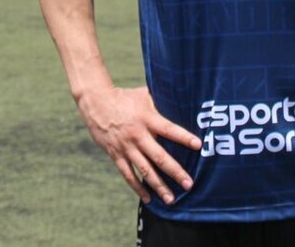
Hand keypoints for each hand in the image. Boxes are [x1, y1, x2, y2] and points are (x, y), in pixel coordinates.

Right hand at [76, 85, 200, 204]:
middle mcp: (138, 135)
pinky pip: (128, 174)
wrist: (96, 102)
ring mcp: (126, 147)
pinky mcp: (116, 154)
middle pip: (159, 156)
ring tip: (171, 199)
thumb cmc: (124, 96)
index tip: (198, 145)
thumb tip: (180, 100)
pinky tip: (148, 198)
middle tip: (188, 184)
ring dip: (158, 185)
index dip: (183, 137)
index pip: (168, 129)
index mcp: (147, 118)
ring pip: (144, 170)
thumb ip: (160, 102)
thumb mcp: (143, 95)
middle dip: (175, 172)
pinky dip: (138, 187)